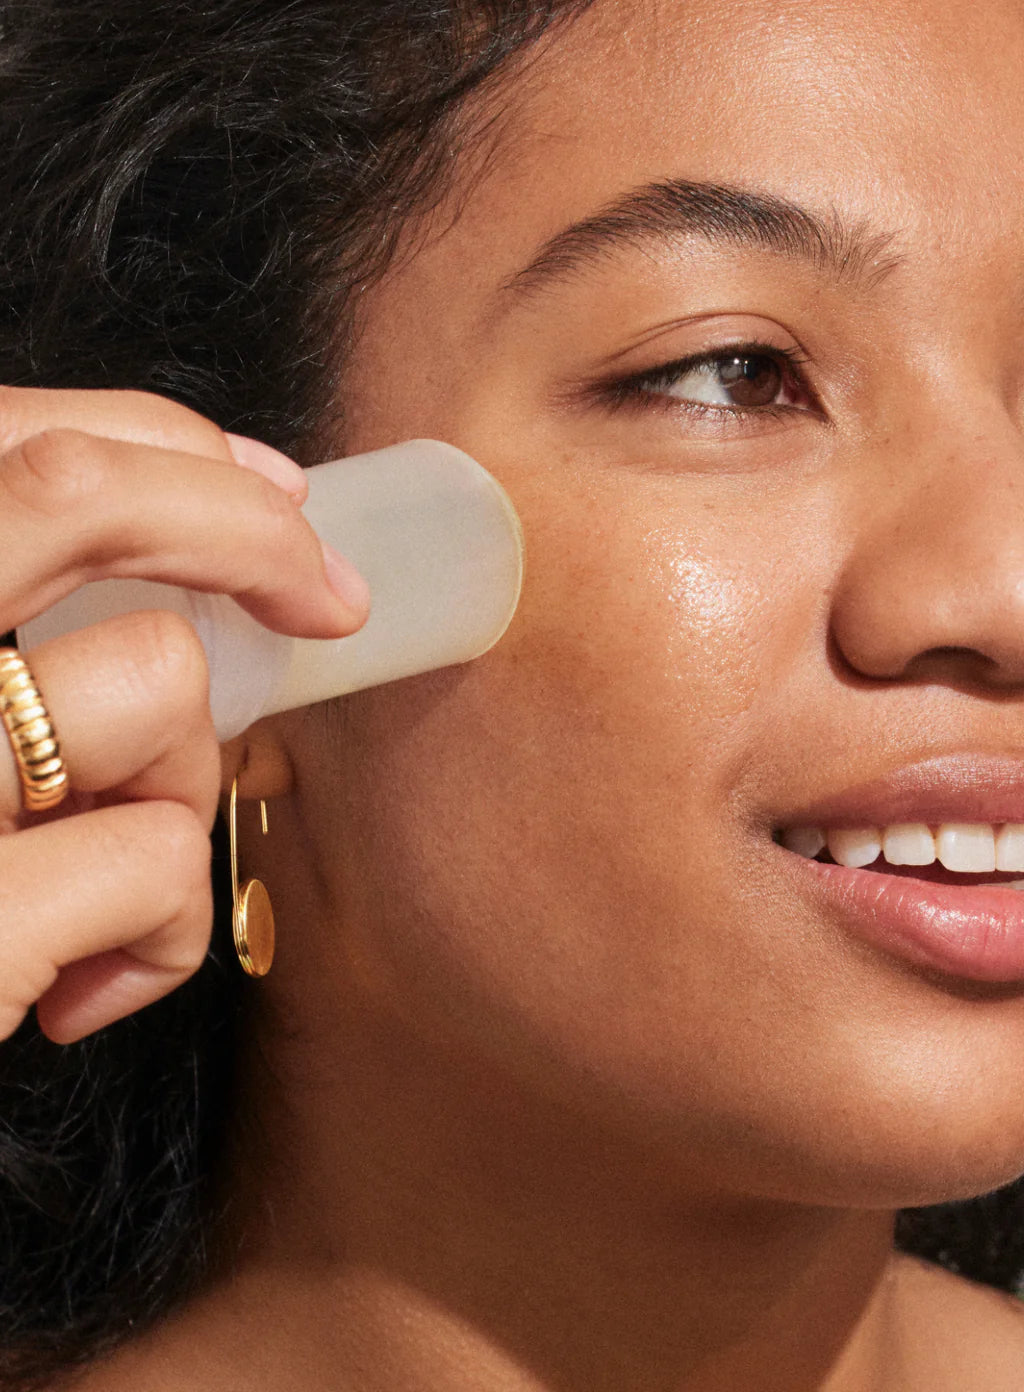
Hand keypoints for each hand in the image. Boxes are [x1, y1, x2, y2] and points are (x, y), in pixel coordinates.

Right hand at [0, 387, 367, 1043]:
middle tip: (327, 594)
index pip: (6, 443)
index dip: (162, 441)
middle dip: (244, 529)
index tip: (269, 494)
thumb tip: (224, 524)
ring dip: (176, 785)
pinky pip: (155, 861)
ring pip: (154, 686)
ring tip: (96, 877)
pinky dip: (162, 929)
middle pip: (76, 495)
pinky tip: (88, 990)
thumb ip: (14, 629)